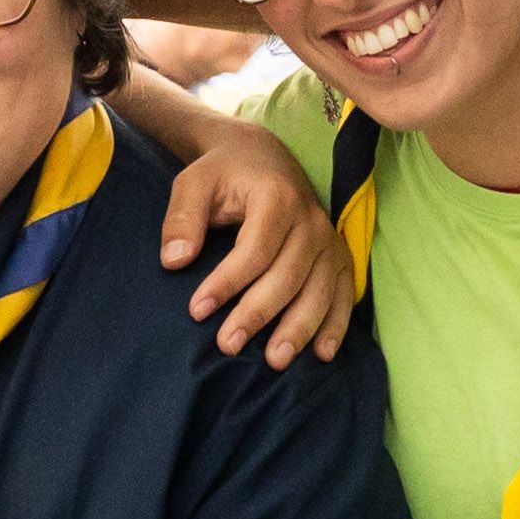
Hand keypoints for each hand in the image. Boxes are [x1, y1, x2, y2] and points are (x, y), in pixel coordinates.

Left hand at [151, 122, 348, 365]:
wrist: (263, 157)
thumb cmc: (223, 174)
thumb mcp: (193, 182)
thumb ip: (182, 218)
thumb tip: (175, 261)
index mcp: (276, 197)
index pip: (255, 249)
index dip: (227, 282)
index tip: (197, 311)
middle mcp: (310, 219)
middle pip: (288, 275)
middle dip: (258, 313)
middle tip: (228, 346)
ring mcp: (329, 239)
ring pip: (320, 290)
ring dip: (299, 328)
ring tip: (274, 361)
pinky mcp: (339, 255)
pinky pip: (344, 293)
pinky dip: (336, 325)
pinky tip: (321, 355)